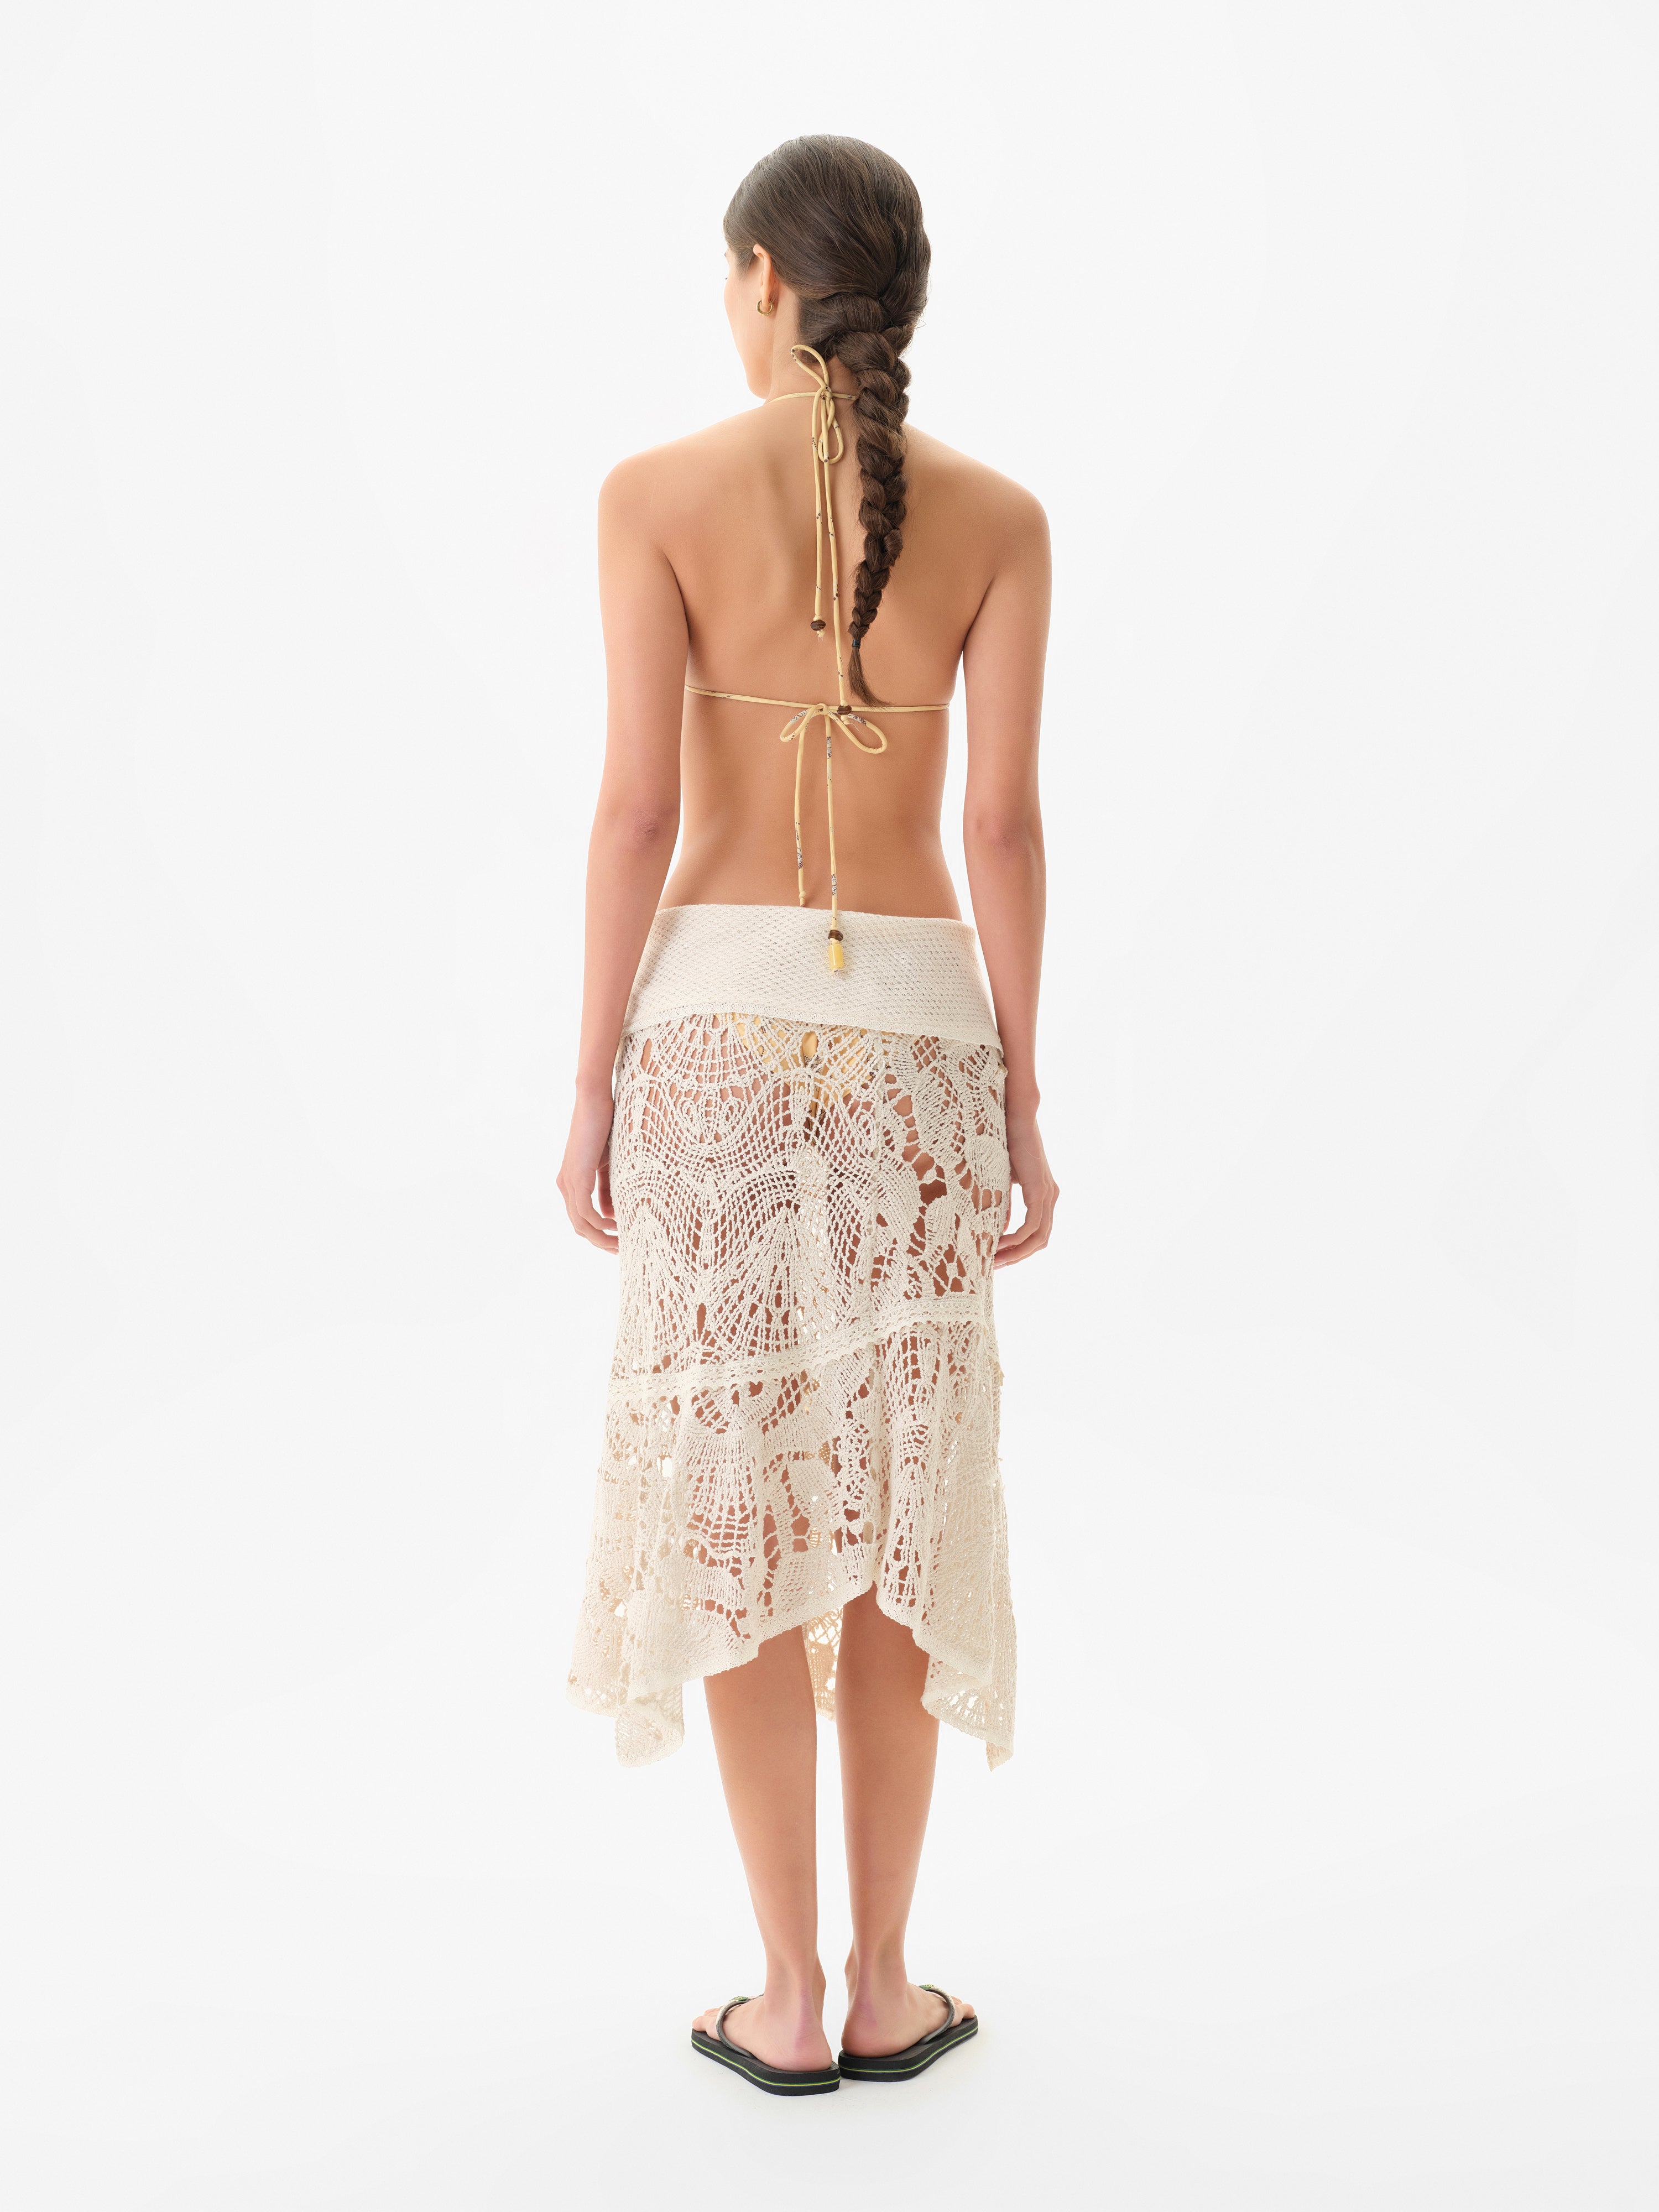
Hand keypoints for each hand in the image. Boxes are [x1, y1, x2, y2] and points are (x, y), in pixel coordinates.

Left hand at [557, 1084, 618, 1253]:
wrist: (595, 1102)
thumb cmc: (605, 1127)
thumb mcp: (608, 1165)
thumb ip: (607, 1189)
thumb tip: (611, 1216)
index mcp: (571, 1182)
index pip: (581, 1219)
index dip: (599, 1235)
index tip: (620, 1242)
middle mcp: (565, 1185)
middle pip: (579, 1227)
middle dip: (600, 1242)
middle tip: (622, 1250)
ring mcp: (569, 1182)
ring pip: (581, 1224)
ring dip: (601, 1238)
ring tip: (622, 1244)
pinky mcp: (577, 1176)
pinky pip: (585, 1212)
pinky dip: (600, 1224)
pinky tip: (616, 1226)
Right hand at [995, 1101, 1056, 1268]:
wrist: (1016, 1117)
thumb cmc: (1005, 1142)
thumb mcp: (1002, 1180)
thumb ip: (1004, 1204)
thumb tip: (998, 1230)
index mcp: (1043, 1196)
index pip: (1036, 1234)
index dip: (1019, 1251)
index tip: (996, 1260)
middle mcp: (1051, 1198)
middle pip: (1040, 1242)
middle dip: (1017, 1258)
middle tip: (993, 1268)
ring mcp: (1048, 1194)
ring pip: (1038, 1237)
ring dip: (1016, 1253)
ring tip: (994, 1261)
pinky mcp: (1041, 1190)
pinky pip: (1032, 1225)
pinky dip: (1017, 1238)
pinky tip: (1000, 1244)